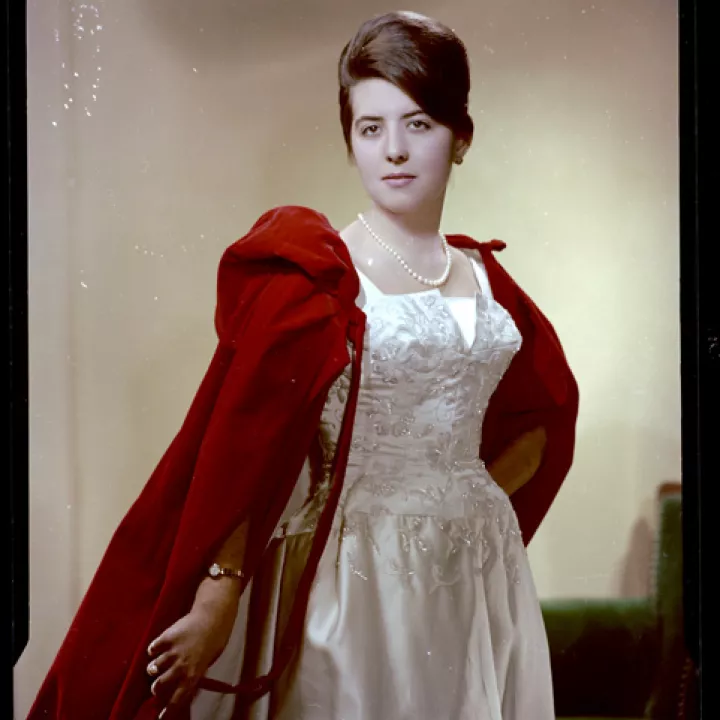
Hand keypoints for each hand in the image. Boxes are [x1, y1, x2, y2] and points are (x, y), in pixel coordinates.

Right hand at [146, 599, 236, 717]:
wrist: (213, 615)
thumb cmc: (215, 638)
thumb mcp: (209, 661)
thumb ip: (195, 673)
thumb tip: (186, 685)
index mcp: (193, 674)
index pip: (178, 699)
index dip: (168, 710)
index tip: (161, 717)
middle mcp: (181, 666)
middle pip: (159, 685)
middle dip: (156, 688)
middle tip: (157, 686)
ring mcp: (172, 651)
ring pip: (153, 668)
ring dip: (154, 668)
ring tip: (156, 666)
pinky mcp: (167, 637)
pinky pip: (153, 648)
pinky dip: (154, 649)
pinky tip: (157, 648)